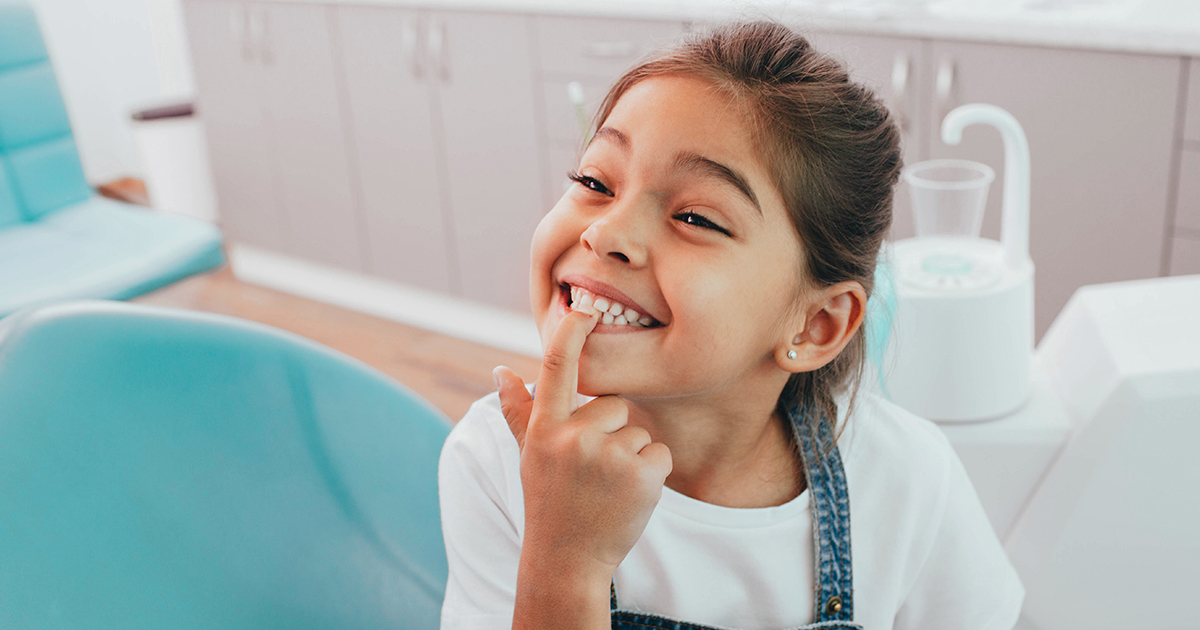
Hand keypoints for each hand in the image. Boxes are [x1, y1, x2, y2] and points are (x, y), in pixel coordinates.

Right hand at [494, 309, 672, 576]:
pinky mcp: (640, 475)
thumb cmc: (549, 502)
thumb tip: (501, 370)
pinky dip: (652, 474)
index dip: (571, 332)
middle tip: (592, 472)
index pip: (556, 367)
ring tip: (607, 488)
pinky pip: (660, 453)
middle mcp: (573, 437)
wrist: (568, 561)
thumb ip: (518, 411)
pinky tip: (628, 497)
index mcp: (545, 428)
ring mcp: (607, 456)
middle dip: (611, 432)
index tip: (583, 306)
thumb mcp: (529, 456)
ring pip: (638, 431)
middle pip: (614, 405)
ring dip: (631, 457)